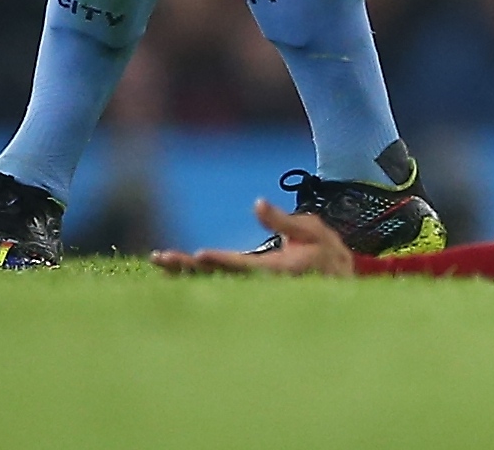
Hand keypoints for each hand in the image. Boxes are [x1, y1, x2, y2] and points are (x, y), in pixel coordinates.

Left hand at [156, 199, 355, 275]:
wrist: (333, 282)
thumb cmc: (325, 253)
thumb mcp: (312, 231)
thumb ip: (282, 220)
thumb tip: (257, 204)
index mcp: (277, 271)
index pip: (244, 266)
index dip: (222, 260)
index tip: (200, 254)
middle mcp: (258, 284)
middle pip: (217, 277)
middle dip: (188, 268)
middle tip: (160, 258)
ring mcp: (248, 289)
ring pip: (210, 281)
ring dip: (183, 273)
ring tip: (159, 261)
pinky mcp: (242, 287)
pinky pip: (213, 282)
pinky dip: (191, 275)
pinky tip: (173, 269)